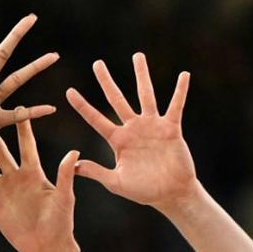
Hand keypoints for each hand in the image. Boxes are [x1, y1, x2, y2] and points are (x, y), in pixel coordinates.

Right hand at [0, 120, 80, 251]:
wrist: (48, 248)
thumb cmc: (62, 222)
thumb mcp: (64, 198)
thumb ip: (65, 175)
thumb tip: (74, 152)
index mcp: (35, 173)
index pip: (27, 145)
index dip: (23, 127)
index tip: (19, 107)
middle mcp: (17, 177)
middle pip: (1, 150)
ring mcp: (4, 189)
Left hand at [66, 52, 196, 211]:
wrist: (170, 195)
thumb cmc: (143, 191)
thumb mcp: (115, 182)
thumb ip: (96, 172)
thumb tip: (73, 166)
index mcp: (117, 140)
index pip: (95, 118)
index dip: (82, 106)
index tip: (68, 91)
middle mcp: (132, 128)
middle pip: (116, 99)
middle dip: (106, 81)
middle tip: (97, 63)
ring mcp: (152, 126)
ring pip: (145, 95)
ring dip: (141, 75)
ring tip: (137, 55)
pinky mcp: (171, 128)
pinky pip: (175, 106)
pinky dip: (180, 91)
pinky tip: (183, 75)